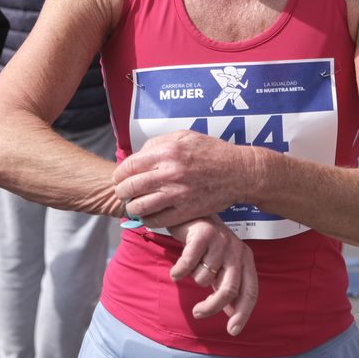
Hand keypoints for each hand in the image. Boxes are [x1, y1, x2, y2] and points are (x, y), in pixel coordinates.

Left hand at [112, 129, 250, 227]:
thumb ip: (158, 143)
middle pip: (129, 188)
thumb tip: (138, 155)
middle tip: (124, 193)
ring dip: (133, 207)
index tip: (119, 179)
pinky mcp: (185, 211)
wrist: (238, 172)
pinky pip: (157, 221)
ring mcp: (177, 195)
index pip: (129, 166)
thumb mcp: (184, 136)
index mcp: (167, 152)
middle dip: (122, 192)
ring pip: (140, 207)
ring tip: (135, 206)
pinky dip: (148, 220)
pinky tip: (150, 216)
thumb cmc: (212, 152)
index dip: (119, 174)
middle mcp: (169, 173)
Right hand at [167, 217, 258, 334]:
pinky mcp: (203, 234)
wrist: (191, 213)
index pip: (250, 292)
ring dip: (192, 277)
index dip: (243, 314)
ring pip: (204, 277)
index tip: (232, 331)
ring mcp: (221, 241)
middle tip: (197, 313)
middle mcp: (237, 250)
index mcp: (245, 260)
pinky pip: (189, 264)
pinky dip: (179, 271)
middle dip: (212, 307)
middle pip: (229, 290)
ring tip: (189, 267)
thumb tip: (233, 315)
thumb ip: (227, 286)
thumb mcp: (221, 266)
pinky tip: (175, 272)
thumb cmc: (206, 244)